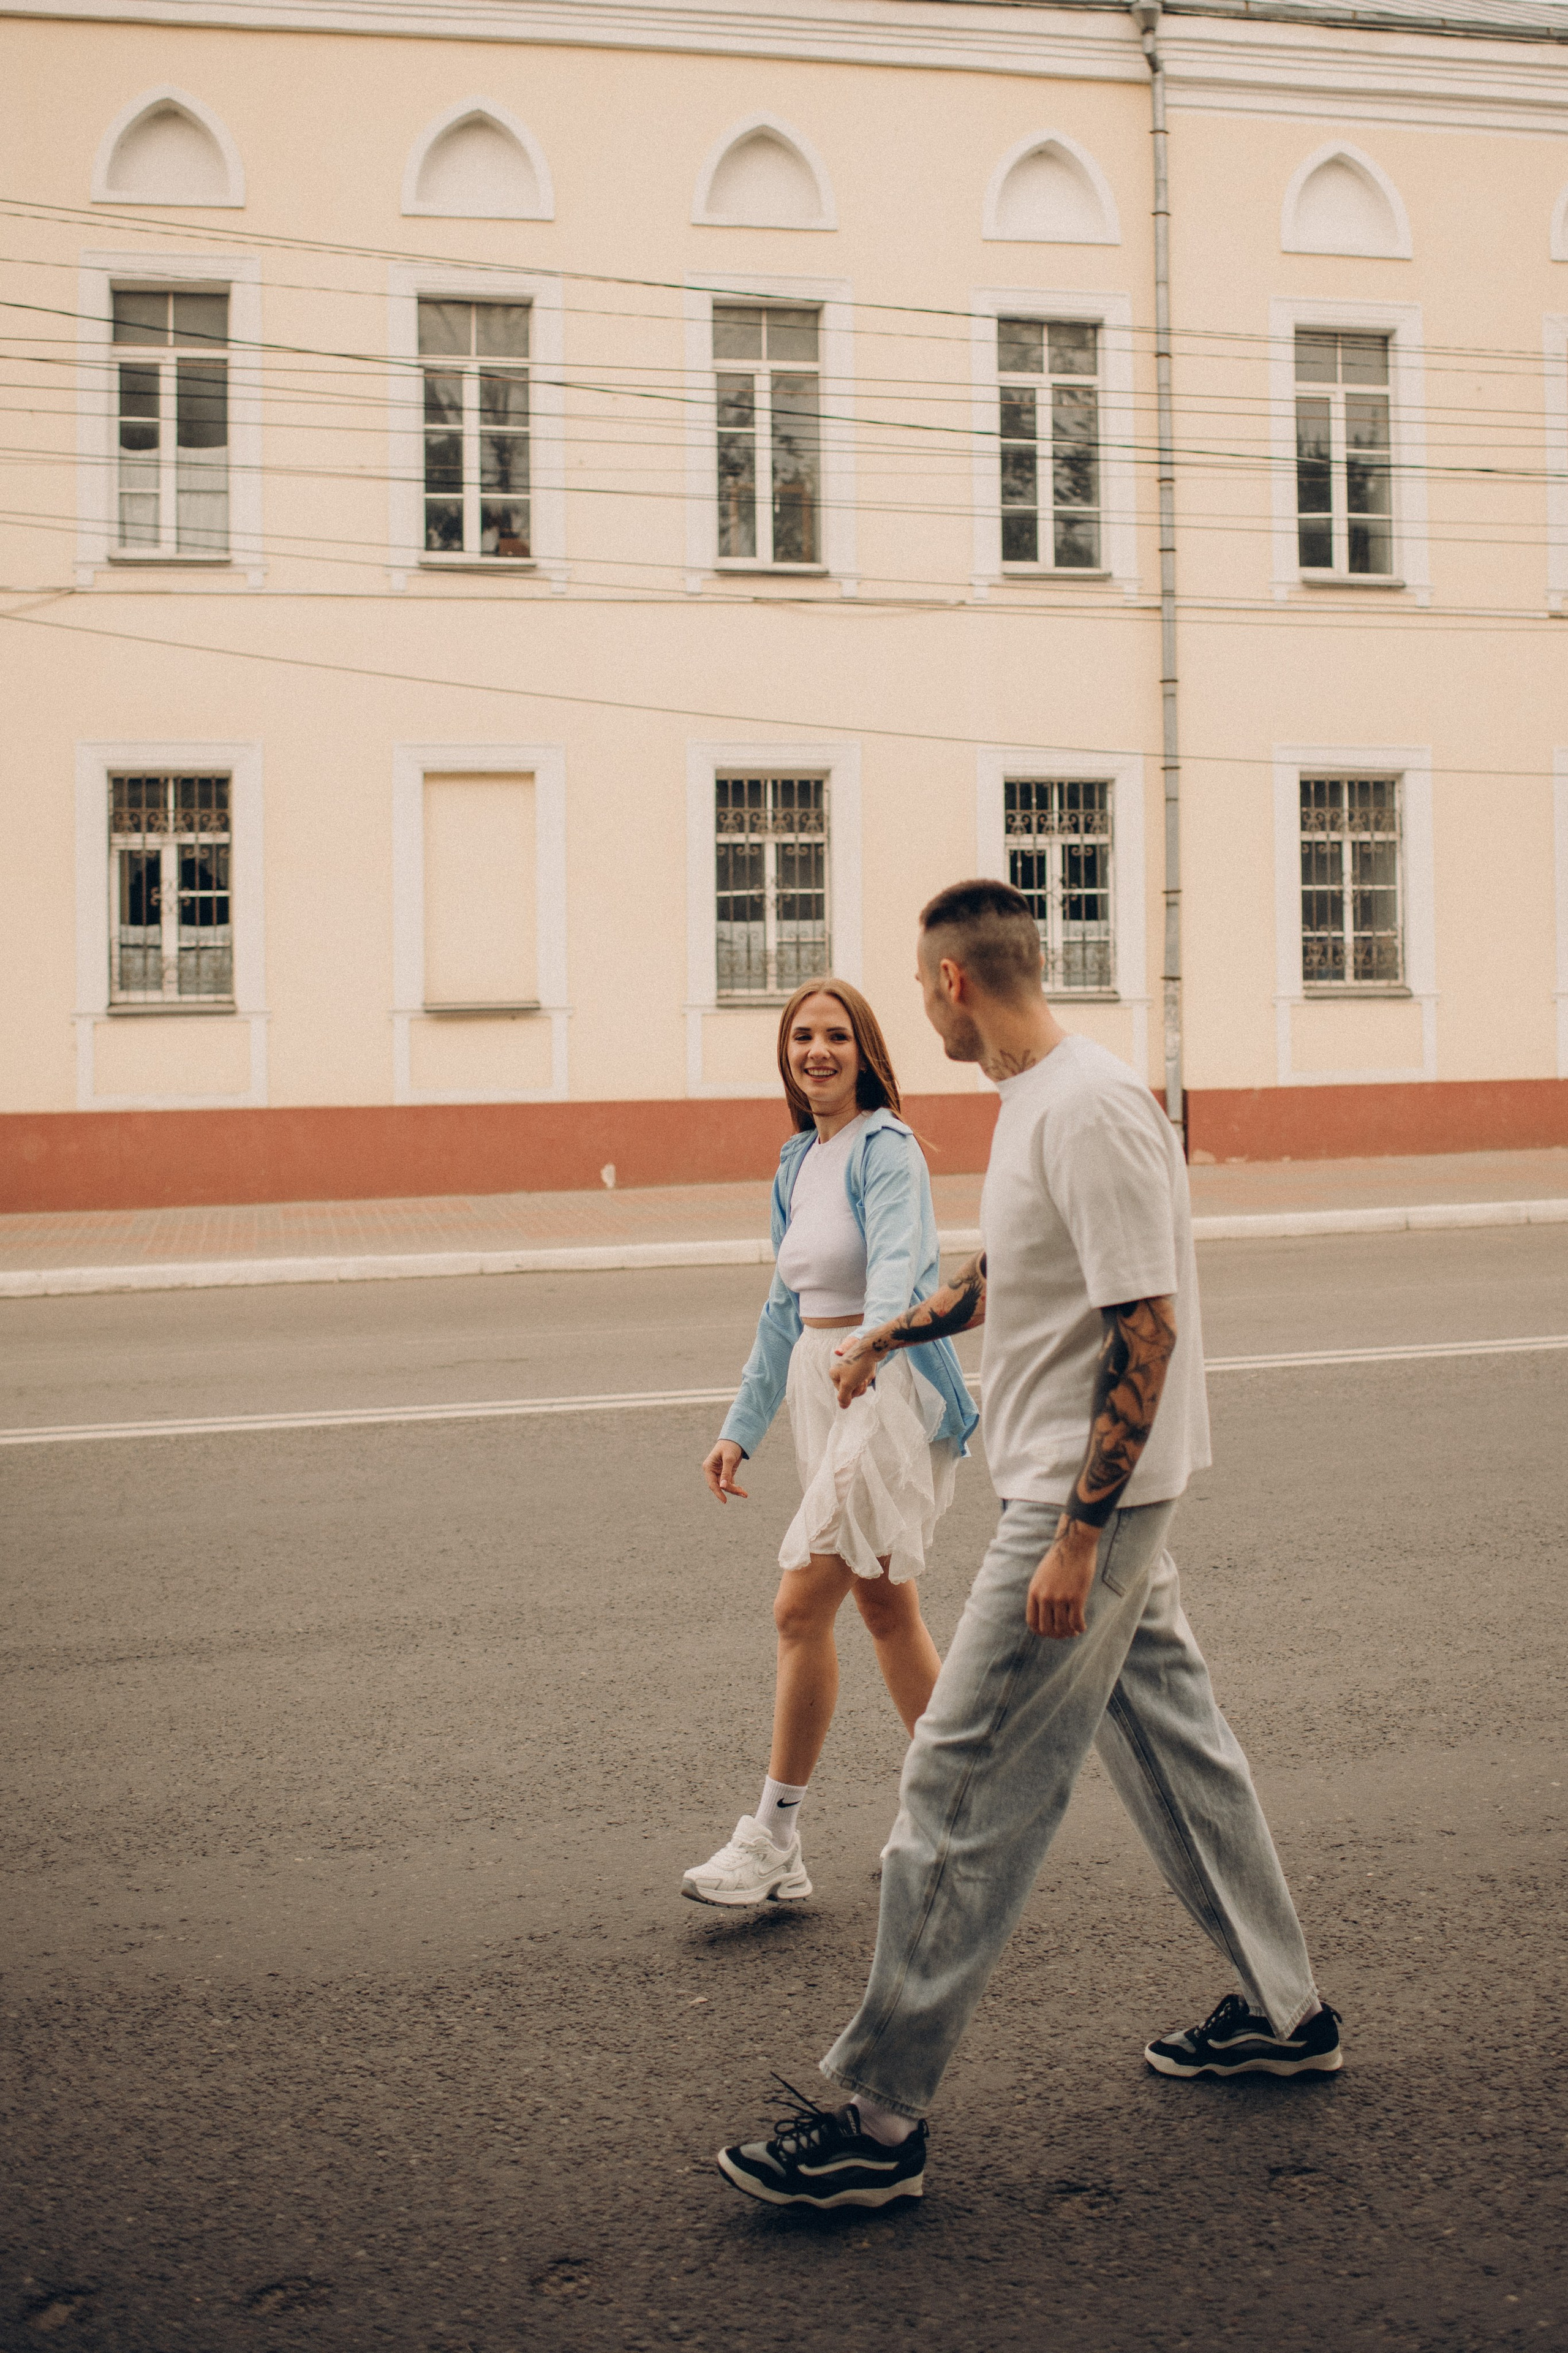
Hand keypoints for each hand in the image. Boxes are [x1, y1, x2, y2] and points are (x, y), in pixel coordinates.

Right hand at [702, 1439, 747, 1501]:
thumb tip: (723, 1487)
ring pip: (726, 1486)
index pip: (712, 1484)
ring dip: (735, 1490)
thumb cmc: (730, 1446)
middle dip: (731, 1490)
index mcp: (708, 1467)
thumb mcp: (729, 1458)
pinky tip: (743, 1492)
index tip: (725, 1501)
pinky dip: (736, 1487)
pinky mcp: (726, 1473)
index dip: (718, 1493)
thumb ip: (726, 1472)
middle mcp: (712, 1471)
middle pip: (720, 1486)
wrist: (736, 1438)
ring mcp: (719, 1473)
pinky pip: (730, 1483)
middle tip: (743, 1493)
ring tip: (745, 1494)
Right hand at [829, 1336, 878, 1409]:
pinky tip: (869, 1371)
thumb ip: (843, 1397)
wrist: (872, 1348)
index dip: (852, 1392)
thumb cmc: (858, 1365)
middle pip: (850, 1390)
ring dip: (864, 1383)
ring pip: (857, 1385)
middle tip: (863, 1378)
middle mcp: (840, 1371)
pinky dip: (868, 1376)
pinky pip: (863, 1378)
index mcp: (834, 1374)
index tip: (857, 1383)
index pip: (843, 1393)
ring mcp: (849, 1369)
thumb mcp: (848, 1384)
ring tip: (866, 1374)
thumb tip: (843, 1407)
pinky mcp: (858, 1367)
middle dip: (859, 1387)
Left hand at [1026, 1516, 1100, 1638]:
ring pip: (1063, 1627)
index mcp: (1034, 1592)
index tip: (1051, 1633)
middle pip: (1048, 1628)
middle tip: (1066, 1633)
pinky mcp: (1076, 1597)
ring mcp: (1060, 1597)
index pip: (1032, 1622)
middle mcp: (1045, 1597)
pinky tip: (1083, 1626)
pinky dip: (1080, 1628)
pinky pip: (1076, 1622)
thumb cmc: (1060, 1560)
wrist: (1074, 1545)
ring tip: (1075, 1630)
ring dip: (1070, 1633)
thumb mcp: (1042, 1576)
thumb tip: (1045, 1614)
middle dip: (1057, 1635)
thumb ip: (1040, 1593)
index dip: (1042, 1632)